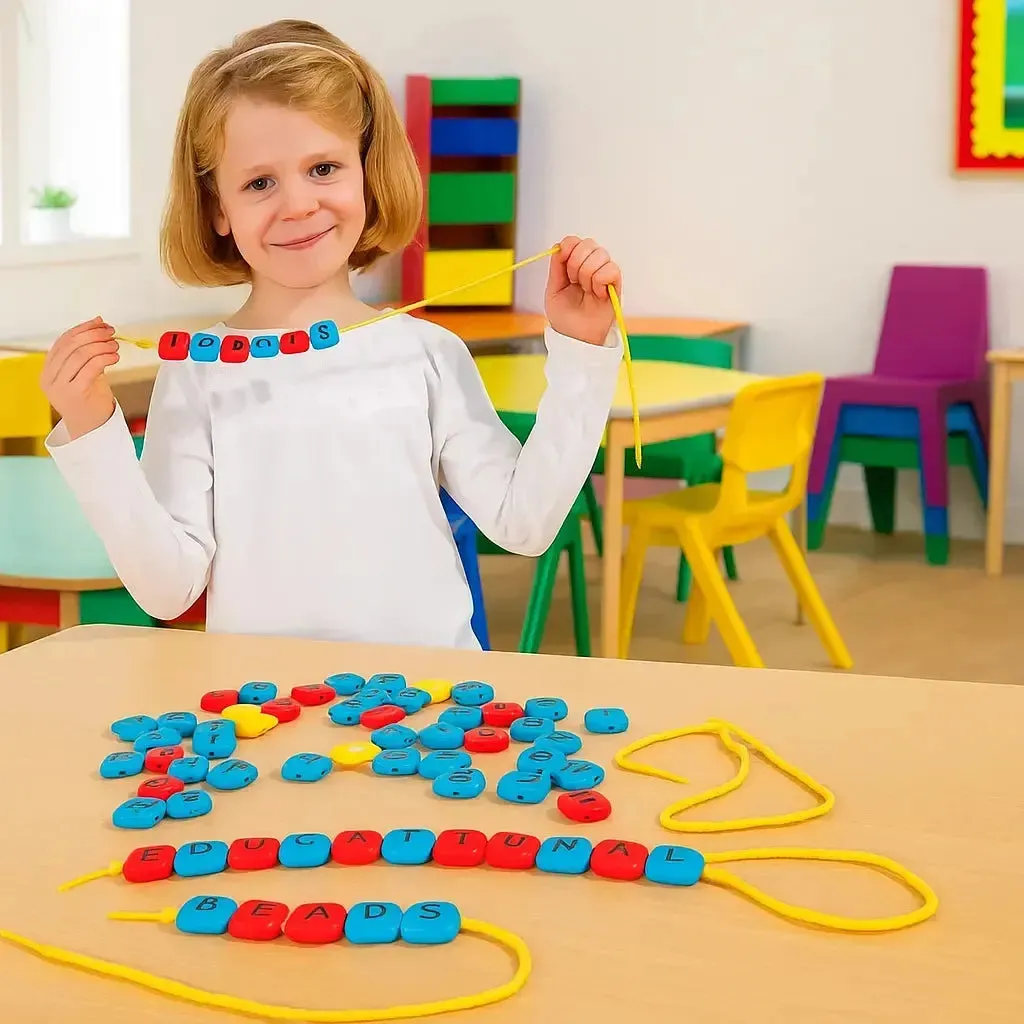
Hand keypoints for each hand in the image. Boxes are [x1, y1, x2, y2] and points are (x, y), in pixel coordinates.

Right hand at [41, 315, 119, 439]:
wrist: (91, 429)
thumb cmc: (89, 399)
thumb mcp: (84, 372)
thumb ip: (87, 351)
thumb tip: (99, 322)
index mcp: (48, 371)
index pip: (63, 342)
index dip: (82, 329)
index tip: (100, 323)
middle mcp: (50, 378)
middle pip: (71, 346)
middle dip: (93, 335)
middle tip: (110, 333)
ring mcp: (61, 387)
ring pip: (81, 355)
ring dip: (101, 346)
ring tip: (115, 345)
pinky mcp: (76, 393)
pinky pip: (91, 368)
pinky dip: (104, 358)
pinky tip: (115, 357)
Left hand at [544, 235, 621, 344]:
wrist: (575, 338)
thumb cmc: (565, 316)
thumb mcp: (553, 288)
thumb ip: (557, 265)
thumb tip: (561, 245)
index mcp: (574, 264)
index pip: (574, 241)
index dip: (568, 248)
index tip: (564, 268)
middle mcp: (590, 265)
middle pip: (588, 243)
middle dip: (576, 263)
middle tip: (574, 282)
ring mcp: (604, 273)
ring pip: (600, 254)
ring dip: (588, 274)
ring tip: (586, 291)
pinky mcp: (615, 284)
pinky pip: (611, 269)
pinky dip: (600, 281)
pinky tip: (597, 294)